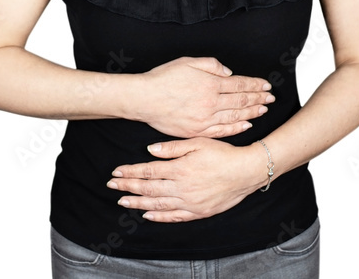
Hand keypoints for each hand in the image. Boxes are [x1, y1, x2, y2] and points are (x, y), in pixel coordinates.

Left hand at [107, 138, 267, 221]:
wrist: (246, 171)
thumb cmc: (224, 154)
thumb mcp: (199, 142)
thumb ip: (174, 148)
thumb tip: (151, 150)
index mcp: (180, 169)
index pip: (148, 172)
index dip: (130, 172)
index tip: (116, 172)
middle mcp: (182, 188)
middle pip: (148, 189)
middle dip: (128, 187)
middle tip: (112, 186)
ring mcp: (189, 202)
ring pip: (157, 205)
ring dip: (138, 203)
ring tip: (123, 202)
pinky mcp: (198, 212)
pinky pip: (174, 217)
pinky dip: (159, 217)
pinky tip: (147, 215)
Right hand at [131, 57, 274, 137]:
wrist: (143, 99)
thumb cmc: (163, 78)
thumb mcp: (188, 62)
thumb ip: (211, 65)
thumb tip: (228, 73)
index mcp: (210, 84)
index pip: (240, 84)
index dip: (255, 85)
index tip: (266, 85)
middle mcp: (211, 102)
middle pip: (241, 101)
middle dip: (258, 98)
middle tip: (271, 97)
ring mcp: (204, 119)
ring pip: (235, 117)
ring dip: (252, 112)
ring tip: (263, 109)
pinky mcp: (196, 131)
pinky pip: (222, 131)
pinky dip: (236, 128)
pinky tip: (246, 125)